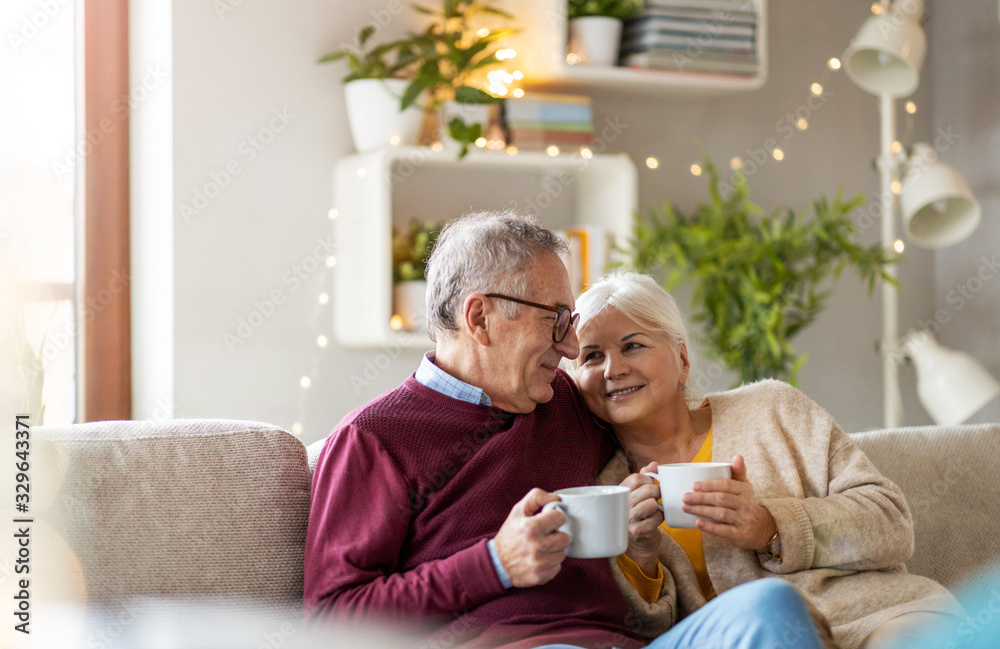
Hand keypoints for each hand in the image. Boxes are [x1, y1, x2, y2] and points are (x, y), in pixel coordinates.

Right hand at [493, 488, 571, 587]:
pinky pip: (558, 567)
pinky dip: (551, 563)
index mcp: (531, 527)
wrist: (497, 563)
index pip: (560, 518)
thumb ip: (536, 498)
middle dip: (557, 536)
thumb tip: (556, 498)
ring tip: (542, 548)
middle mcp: (537, 546)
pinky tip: (540, 559)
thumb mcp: (518, 511)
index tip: (550, 521)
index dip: (556, 518)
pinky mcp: (541, 576)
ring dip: (554, 550)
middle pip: (566, 538)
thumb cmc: (510, 535)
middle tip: (546, 536)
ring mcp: (540, 563)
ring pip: (563, 553)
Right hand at [621, 462, 664, 576]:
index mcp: (620, 493)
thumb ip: (645, 477)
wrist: (638, 544)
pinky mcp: (639, 531)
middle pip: (647, 489)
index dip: (649, 479)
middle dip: (657, 492)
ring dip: (658, 506)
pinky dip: (660, 517)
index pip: (636, 477)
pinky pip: (657, 517)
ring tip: (655, 509)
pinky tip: (655, 519)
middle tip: (657, 497)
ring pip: (652, 503)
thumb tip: (654, 464)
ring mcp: (629, 519)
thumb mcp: (637, 495)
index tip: (651, 484)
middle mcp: (622, 506)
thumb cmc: (639, 515)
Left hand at [683, 455, 776, 552]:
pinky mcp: (740, 534)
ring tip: (686, 507)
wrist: (760, 528)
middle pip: (721, 499)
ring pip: (720, 514)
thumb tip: (737, 456)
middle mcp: (746, 504)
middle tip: (685, 497)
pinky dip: (710, 527)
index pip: (726, 485)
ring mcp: (743, 520)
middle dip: (701, 498)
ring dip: (701, 510)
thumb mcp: (744, 486)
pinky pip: (723, 530)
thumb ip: (738, 471)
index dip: (709, 485)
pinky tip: (697, 523)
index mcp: (744, 489)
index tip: (694, 485)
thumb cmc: (744, 502)